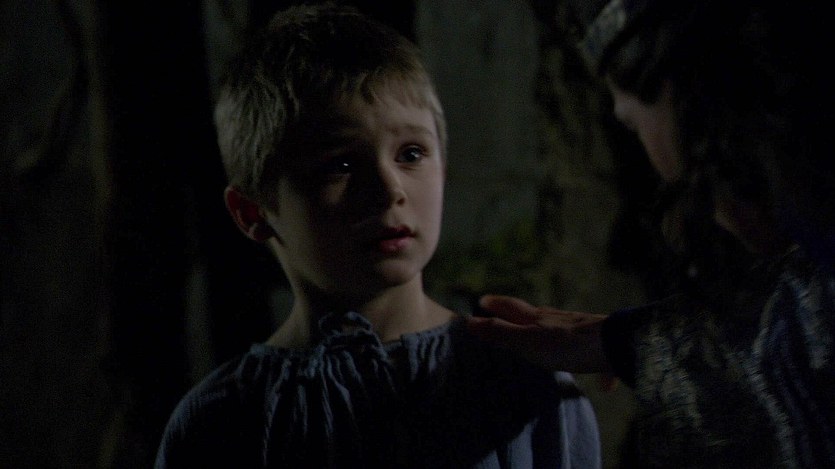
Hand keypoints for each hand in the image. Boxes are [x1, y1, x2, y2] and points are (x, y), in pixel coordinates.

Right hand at [466, 295, 610, 373]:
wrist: (613, 345)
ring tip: (546, 340)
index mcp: (537, 318)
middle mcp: (557, 319)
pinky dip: (595, 368)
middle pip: (535, 314)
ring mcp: (579, 330)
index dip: (495, 304)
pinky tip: (604, 386)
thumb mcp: (527, 341)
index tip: (482, 301)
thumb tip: (469, 322)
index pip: (511, 307)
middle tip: (506, 313)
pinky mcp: (599, 345)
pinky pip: (594, 356)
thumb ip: (500, 333)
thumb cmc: (566, 345)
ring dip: (550, 332)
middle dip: (519, 314)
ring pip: (561, 329)